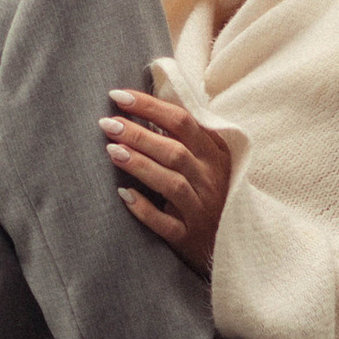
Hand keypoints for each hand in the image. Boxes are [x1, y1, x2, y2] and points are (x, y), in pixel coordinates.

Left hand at [103, 87, 232, 270]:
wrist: (231, 243)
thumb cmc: (208, 193)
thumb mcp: (206, 161)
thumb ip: (184, 137)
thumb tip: (141, 106)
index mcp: (214, 155)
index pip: (182, 122)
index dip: (150, 107)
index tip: (118, 96)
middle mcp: (211, 180)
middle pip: (174, 151)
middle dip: (139, 135)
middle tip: (108, 124)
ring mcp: (201, 210)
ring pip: (171, 184)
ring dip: (141, 165)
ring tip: (112, 150)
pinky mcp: (189, 237)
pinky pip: (166, 224)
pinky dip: (145, 210)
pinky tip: (124, 195)